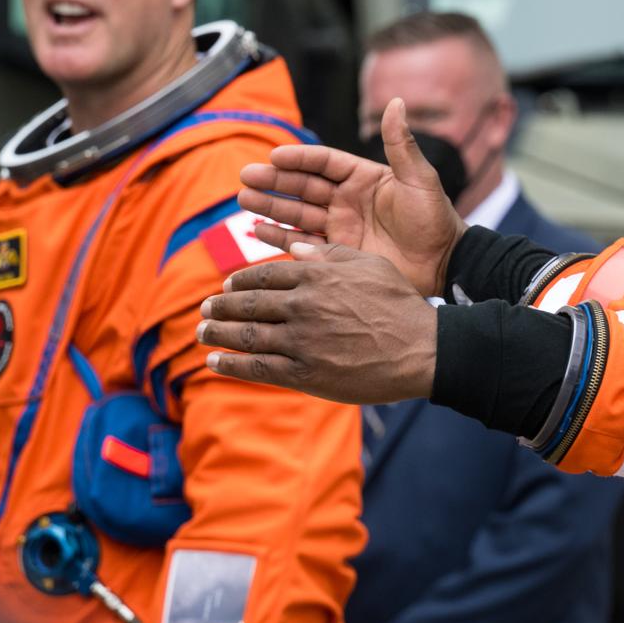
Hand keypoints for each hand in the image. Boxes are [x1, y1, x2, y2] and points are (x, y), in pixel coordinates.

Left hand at [198, 243, 437, 402]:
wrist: (421, 350)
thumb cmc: (400, 306)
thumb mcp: (370, 265)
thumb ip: (331, 255)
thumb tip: (298, 249)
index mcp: (316, 276)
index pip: (264, 274)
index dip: (240, 281)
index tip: (227, 285)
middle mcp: (302, 306)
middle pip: (248, 304)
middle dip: (220, 307)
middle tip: (205, 310)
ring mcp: (301, 341)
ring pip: (246, 335)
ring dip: (218, 333)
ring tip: (202, 334)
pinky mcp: (304, 373)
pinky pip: (257, 367)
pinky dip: (231, 364)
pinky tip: (215, 361)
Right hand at [238, 100, 467, 296]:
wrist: (444, 263)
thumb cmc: (435, 219)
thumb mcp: (420, 179)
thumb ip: (401, 144)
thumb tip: (396, 102)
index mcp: (362, 177)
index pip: (323, 162)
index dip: (300, 158)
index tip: (276, 155)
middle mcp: (346, 199)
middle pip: (302, 185)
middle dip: (274, 181)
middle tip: (247, 177)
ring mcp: (340, 226)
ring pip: (297, 213)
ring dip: (270, 206)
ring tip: (244, 201)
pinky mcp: (338, 254)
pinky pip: (303, 244)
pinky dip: (280, 238)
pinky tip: (258, 231)